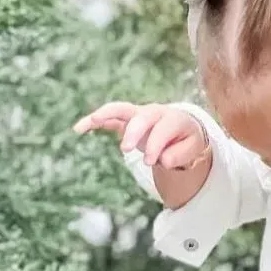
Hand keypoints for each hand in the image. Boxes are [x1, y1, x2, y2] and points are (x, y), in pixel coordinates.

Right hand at [73, 102, 209, 169]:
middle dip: (133, 132)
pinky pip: (109, 117)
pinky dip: (94, 121)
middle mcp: (154, 113)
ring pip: (121, 109)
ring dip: (107, 113)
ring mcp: (138, 114)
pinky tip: (78, 129)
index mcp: (173, 119)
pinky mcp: (126, 120)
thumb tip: (163, 160)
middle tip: (126, 150)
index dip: (156, 145)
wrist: (181, 130)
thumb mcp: (192, 149)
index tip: (150, 162)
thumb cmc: (185, 141)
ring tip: (93, 120)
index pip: (163, 129)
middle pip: (142, 117)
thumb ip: (180, 155)